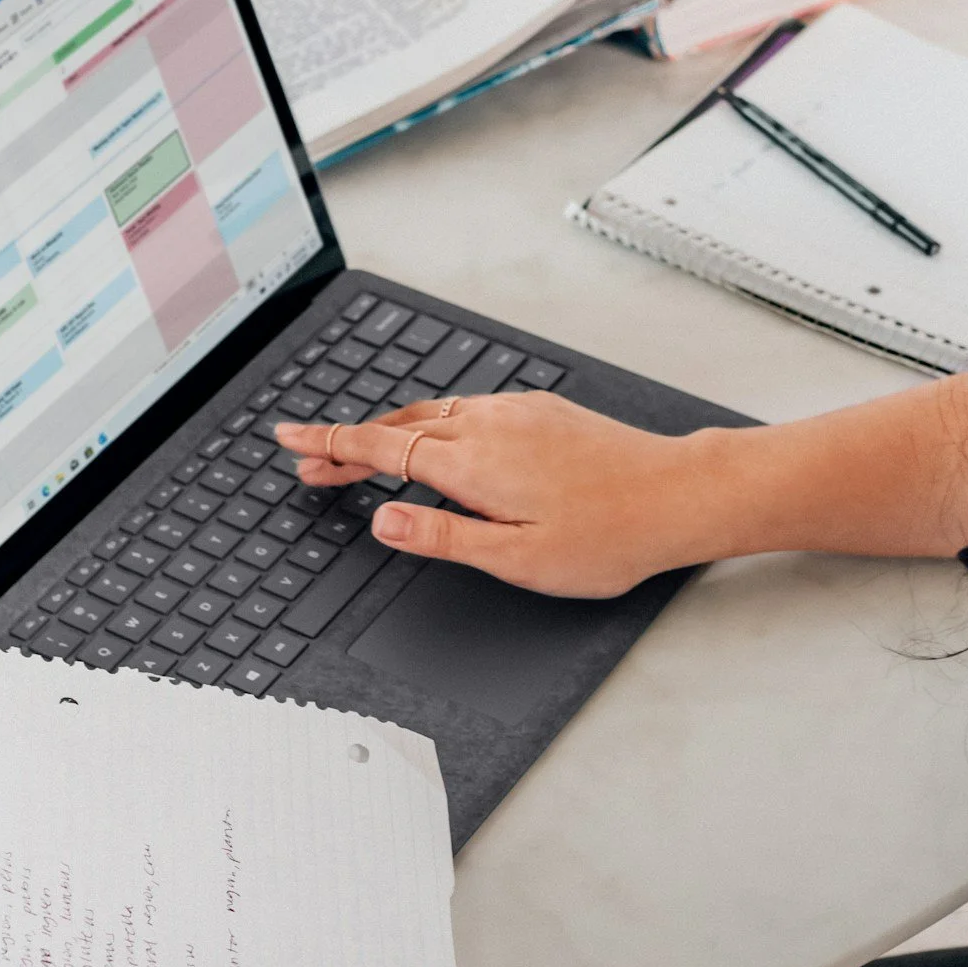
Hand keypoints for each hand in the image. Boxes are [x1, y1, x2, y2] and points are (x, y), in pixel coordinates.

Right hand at [274, 392, 728, 596]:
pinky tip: (434, 440)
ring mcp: (516, 411)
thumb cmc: (607, 536)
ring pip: (431, 414)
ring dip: (387, 432)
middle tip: (311, 462)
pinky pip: (466, 408)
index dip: (328, 444)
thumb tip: (383, 520)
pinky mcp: (540, 409)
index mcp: (472, 463)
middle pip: (396, 426)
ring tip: (360, 455)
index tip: (290, 439)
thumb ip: (442, 537)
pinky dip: (430, 423)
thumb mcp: (516, 558)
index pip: (379, 448)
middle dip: (347, 442)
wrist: (677, 494)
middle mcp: (488, 425)